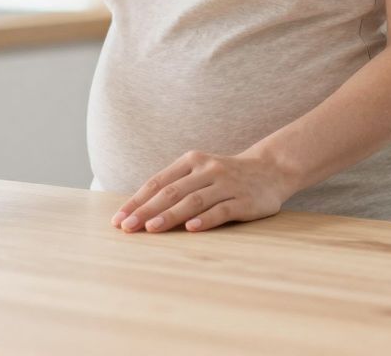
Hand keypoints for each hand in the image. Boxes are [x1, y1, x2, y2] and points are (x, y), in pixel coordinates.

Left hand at [110, 149, 295, 233]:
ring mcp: (226, 184)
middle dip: (146, 210)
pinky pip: (222, 210)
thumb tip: (140, 210)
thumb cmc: (226, 176)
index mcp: (191, 161)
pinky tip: (191, 229)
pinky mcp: (244, 200)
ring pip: (193, 200)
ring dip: (170, 215)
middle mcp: (206, 169)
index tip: (118, 219)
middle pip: (171, 191)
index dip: (137, 201)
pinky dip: (205, 219)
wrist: (271, 169)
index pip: (157, 182)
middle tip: (127, 227)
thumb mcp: (199, 172)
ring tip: (151, 228)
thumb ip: (175, 186)